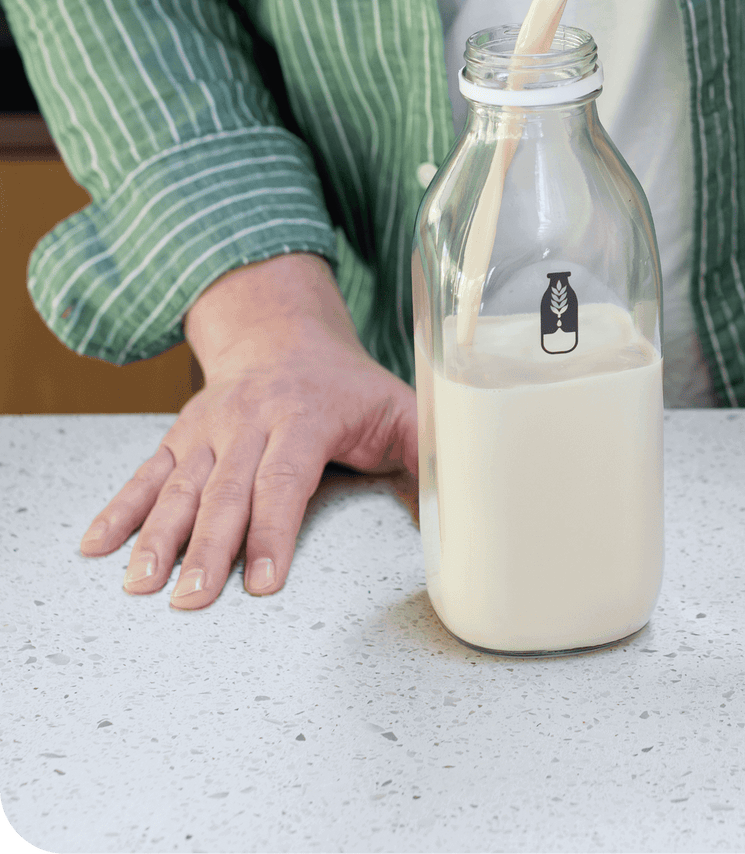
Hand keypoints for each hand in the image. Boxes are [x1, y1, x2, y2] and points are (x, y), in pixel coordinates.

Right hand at [77, 252, 416, 609]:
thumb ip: (425, 453)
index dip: (274, 529)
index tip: (264, 580)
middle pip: (226, 490)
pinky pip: (146, 474)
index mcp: (305, 415)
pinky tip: (97, 547)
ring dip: (156, 537)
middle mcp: (249, 420)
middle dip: (208, 548)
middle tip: (191, 601)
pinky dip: (119, 510)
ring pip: (179, 486)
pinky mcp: (180, 437)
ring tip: (141, 587)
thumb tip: (456, 508)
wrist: (284, 334)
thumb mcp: (397, 407)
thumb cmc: (347, 385)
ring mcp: (209, 428)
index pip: (285, 477)